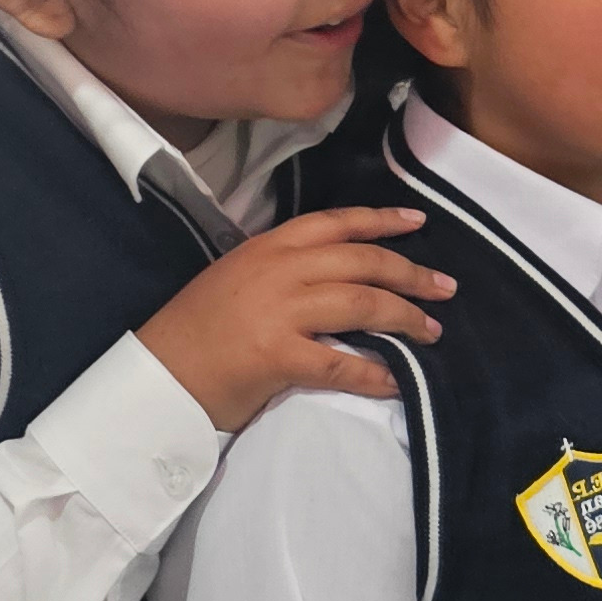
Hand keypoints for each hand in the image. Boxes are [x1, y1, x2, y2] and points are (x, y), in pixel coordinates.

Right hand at [135, 207, 453, 432]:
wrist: (156, 378)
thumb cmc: (197, 333)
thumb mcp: (239, 280)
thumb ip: (286, 271)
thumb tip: (339, 276)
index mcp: (268, 248)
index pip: (336, 223)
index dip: (382, 221)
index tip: (419, 222)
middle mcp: (278, 270)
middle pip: (362, 262)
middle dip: (411, 273)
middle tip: (445, 288)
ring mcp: (278, 311)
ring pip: (361, 304)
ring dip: (404, 318)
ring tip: (431, 333)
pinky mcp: (277, 355)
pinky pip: (342, 362)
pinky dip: (376, 373)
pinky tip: (398, 380)